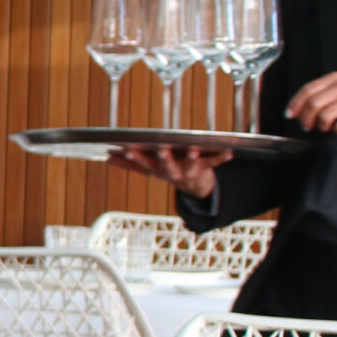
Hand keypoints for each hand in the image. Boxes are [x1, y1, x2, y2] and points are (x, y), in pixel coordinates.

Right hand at [109, 144, 235, 198]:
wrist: (195, 187)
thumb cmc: (168, 171)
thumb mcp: (148, 169)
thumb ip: (128, 164)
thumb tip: (107, 159)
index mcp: (158, 169)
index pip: (144, 164)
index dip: (136, 158)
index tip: (127, 150)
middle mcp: (173, 171)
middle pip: (167, 165)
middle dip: (164, 158)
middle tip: (161, 150)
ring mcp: (189, 169)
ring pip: (190, 163)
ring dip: (193, 156)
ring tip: (195, 149)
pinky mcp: (205, 166)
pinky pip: (214, 162)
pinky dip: (221, 158)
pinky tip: (229, 152)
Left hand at [284, 72, 336, 137]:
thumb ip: (322, 94)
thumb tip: (297, 109)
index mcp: (335, 78)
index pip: (308, 89)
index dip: (295, 103)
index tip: (289, 114)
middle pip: (313, 103)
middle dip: (306, 118)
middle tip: (307, 126)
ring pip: (324, 115)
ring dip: (322, 126)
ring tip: (326, 127)